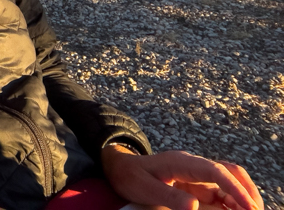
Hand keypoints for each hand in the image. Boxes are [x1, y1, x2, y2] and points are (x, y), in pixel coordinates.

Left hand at [101, 144, 262, 209]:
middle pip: (230, 172)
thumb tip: (195, 207)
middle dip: (246, 191)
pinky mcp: (197, 184)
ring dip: (242, 197)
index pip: (215, 171)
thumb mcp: (145, 188)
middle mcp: (194, 166)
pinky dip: (233, 202)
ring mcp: (197, 174)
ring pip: (229, 181)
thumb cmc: (130, 176)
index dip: (234, 188)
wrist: (119, 168)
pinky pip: (221, 191)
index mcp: (182, 163)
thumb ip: (169, 196)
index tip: (248, 207)